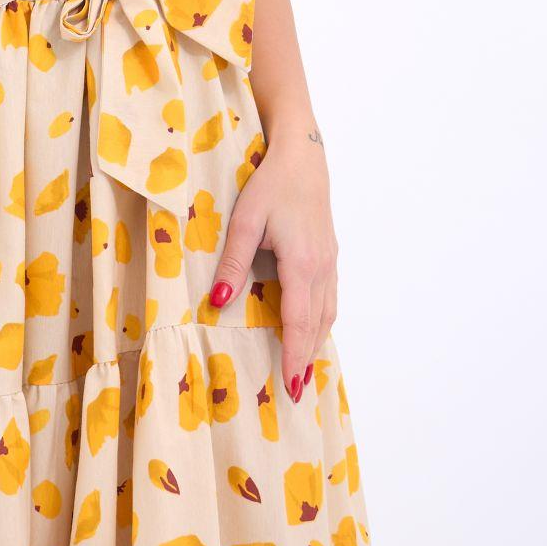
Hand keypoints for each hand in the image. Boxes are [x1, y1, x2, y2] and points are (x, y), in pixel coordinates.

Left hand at [207, 133, 337, 404]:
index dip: (294, 355)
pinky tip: (313, 327)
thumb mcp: (245, 220)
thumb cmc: (270, 183)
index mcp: (302, 264)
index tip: (292, 385)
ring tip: (304, 368)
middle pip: (317, 324)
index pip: (299, 321)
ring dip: (316, 341)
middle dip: (307, 357)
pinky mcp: (329, 252)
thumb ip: (232, 263)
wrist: (302, 154)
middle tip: (297, 391)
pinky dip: (322, 320)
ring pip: (327, 312)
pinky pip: (329, 297)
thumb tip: (217, 303)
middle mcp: (322, 268)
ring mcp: (330, 260)